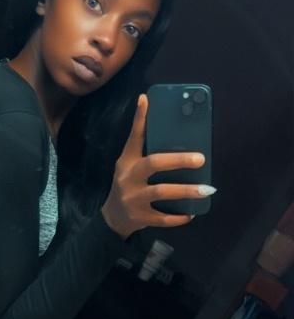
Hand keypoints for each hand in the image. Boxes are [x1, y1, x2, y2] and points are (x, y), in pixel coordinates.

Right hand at [101, 95, 212, 238]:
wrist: (112, 218)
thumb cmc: (128, 186)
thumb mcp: (130, 166)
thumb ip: (144, 149)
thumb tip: (165, 126)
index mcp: (127, 161)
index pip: (134, 137)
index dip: (139, 118)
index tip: (146, 99)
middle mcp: (128, 178)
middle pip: (153, 164)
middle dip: (178, 160)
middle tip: (201, 159)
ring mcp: (133, 199)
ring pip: (161, 192)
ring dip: (186, 191)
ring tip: (207, 189)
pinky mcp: (139, 217)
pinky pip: (162, 218)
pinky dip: (178, 217)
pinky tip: (191, 213)